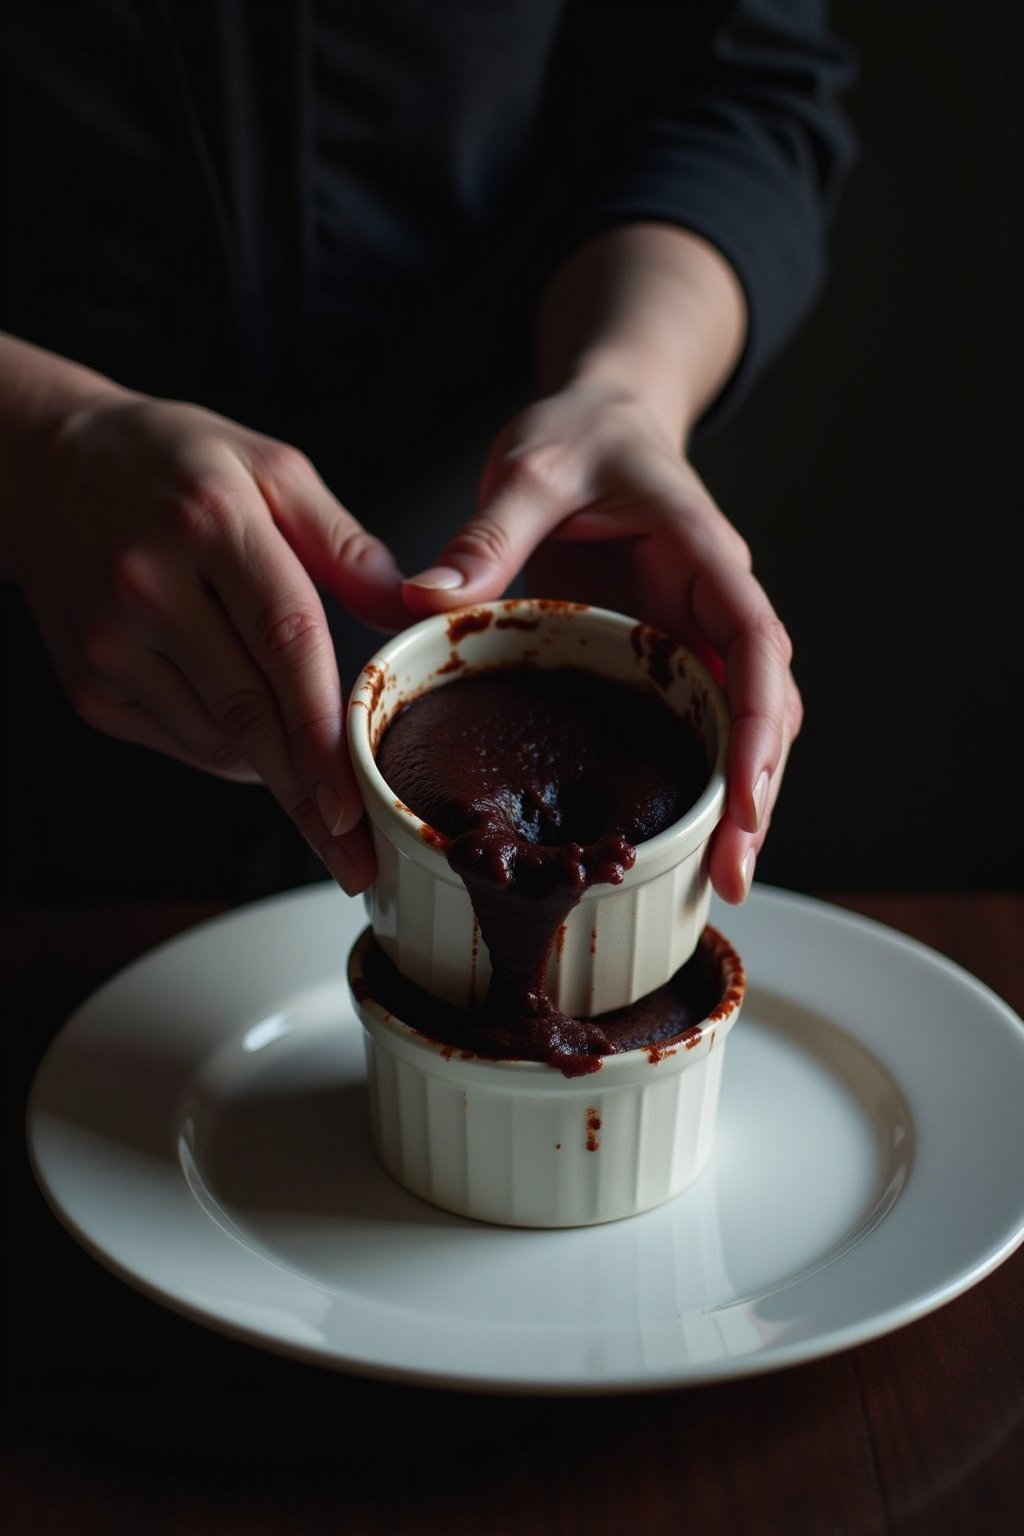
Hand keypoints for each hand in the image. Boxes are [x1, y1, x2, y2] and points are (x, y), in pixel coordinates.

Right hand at [11, 392, 407, 891]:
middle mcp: (149, 584)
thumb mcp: (272, 471)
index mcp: (212, 523)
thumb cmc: (178, 467)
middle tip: (356, 860)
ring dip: (274, 765)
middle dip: (310, 798)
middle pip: (249, 713)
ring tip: (308, 761)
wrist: (50, 469)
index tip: (355, 803)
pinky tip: (246, 723)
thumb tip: (411, 611)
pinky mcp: (88, 683)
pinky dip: (229, 751)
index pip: (286, 642)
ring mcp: (108, 641)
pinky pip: (181, 743)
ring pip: (217, 740)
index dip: (324, 732)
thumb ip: (346, 545)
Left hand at [402, 380, 801, 902]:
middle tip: (732, 875)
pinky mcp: (669, 653)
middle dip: (759, 791)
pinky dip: (701, 779)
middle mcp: (717, 601)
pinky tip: (682, 837)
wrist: (602, 421)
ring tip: (717, 880)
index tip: (746, 795)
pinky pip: (700, 721)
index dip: (757, 724)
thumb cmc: (580, 436)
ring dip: (740, 799)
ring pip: (743, 724)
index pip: (754, 643)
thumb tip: (424, 599)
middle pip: (766, 706)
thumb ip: (489, 533)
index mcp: (703, 554)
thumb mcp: (531, 468)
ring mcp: (698, 632)